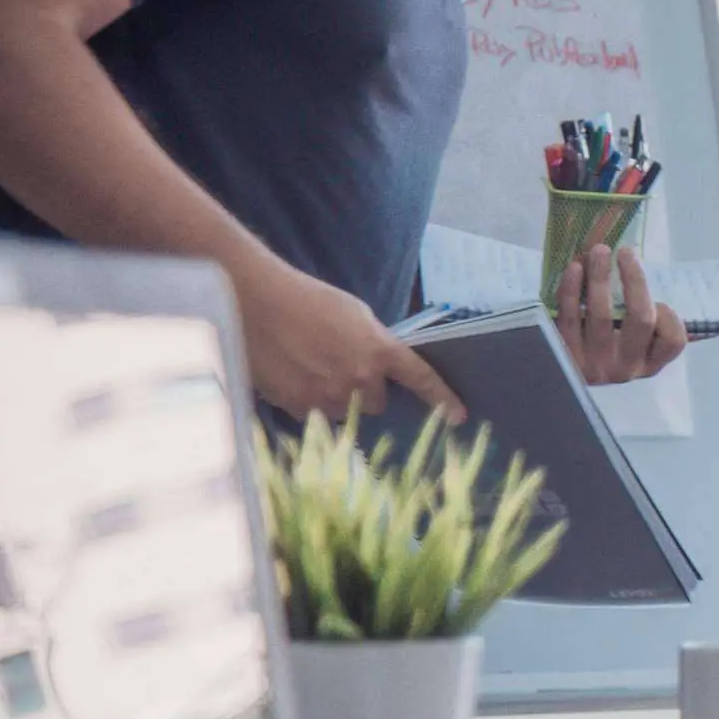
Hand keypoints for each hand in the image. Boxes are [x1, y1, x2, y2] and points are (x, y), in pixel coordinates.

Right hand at [233, 254, 465, 424]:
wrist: (258, 304)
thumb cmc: (308, 301)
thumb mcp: (355, 316)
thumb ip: (374, 345)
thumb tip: (380, 369)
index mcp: (379, 350)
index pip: (421, 379)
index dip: (442, 399)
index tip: (459, 417)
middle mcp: (359, 379)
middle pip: (376, 402)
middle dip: (365, 390)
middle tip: (342, 367)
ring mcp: (328, 397)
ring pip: (345, 410)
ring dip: (336, 397)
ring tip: (312, 367)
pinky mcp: (299, 408)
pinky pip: (315, 414)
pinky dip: (309, 401)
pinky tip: (294, 375)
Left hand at [555, 243, 686, 384]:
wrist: (560, 385)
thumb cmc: (608, 348)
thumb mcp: (634, 344)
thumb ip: (650, 321)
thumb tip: (664, 283)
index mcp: (650, 363)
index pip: (673, 340)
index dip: (669, 315)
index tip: (657, 298)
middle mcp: (626, 367)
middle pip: (640, 318)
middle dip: (634, 279)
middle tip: (624, 251)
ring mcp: (595, 366)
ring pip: (602, 315)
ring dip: (600, 277)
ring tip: (598, 251)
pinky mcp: (566, 359)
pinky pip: (569, 319)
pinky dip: (571, 291)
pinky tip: (574, 270)